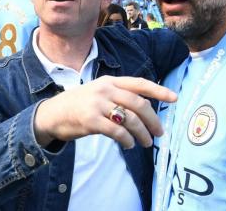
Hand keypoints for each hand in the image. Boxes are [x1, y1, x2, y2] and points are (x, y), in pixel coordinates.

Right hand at [34, 76, 176, 148]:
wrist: (51, 114)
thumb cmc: (78, 106)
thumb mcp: (98, 93)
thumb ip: (118, 96)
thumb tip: (144, 110)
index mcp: (110, 81)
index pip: (139, 84)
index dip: (158, 91)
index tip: (175, 98)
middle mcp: (105, 89)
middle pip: (138, 104)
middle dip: (153, 120)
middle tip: (159, 133)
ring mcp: (97, 104)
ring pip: (130, 119)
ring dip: (142, 134)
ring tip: (146, 143)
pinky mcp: (90, 120)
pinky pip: (117, 131)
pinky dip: (127, 140)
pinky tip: (129, 145)